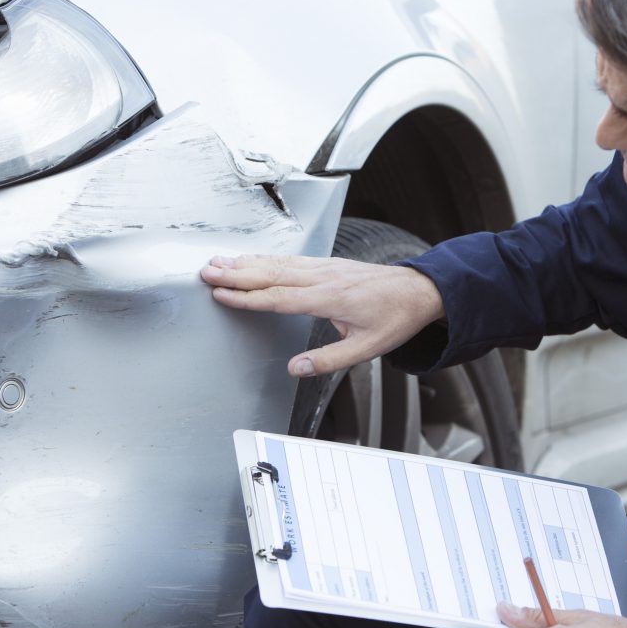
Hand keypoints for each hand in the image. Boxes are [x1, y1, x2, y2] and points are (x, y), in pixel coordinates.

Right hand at [200, 254, 443, 376]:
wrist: (419, 290)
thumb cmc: (395, 318)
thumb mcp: (366, 348)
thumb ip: (328, 360)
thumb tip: (295, 369)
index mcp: (330, 298)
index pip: (278, 297)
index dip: (247, 297)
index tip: (221, 294)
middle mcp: (323, 277)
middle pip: (271, 274)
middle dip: (236, 273)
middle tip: (206, 272)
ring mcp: (325, 267)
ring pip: (278, 263)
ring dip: (246, 262)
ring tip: (218, 262)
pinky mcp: (328, 264)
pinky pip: (290, 259)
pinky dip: (266, 258)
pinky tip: (251, 259)